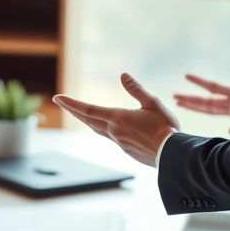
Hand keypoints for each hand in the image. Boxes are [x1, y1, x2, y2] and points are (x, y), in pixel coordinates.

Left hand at [53, 73, 178, 167]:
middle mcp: (115, 131)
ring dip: (85, 119)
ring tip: (79, 113)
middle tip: (61, 102)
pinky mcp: (126, 150)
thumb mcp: (153, 103)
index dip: (72, 103)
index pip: (89, 109)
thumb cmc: (165, 127)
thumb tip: (123, 75)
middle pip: (88, 120)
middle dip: (73, 110)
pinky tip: (105, 127)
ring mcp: (119, 142)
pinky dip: (101, 128)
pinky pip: (109, 136)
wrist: (172, 154)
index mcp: (119, 118)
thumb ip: (136, 89)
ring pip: (97, 129)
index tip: (57, 98)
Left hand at [173, 74, 229, 134]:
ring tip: (176, 97)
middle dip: (193, 104)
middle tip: (175, 101)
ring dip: (192, 99)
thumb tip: (229, 129)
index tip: (197, 112)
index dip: (205, 111)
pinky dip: (202, 83)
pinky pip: (217, 87)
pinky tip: (189, 77)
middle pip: (210, 106)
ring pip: (209, 101)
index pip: (220, 115)